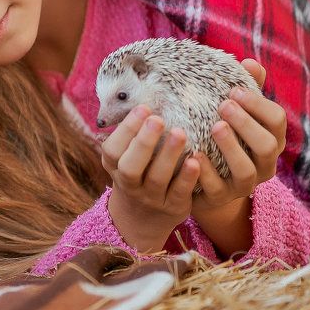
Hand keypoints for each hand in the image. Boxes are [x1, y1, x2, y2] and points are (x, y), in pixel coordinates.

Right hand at [102, 106, 199, 252]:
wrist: (141, 218)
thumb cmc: (137, 173)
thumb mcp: (125, 157)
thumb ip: (132, 133)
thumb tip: (145, 90)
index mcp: (114, 166)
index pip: (113, 149)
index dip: (126, 130)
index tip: (144, 107)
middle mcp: (129, 183)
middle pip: (131, 166)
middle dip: (143, 142)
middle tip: (159, 118)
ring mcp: (150, 198)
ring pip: (156, 178)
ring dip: (168, 155)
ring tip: (180, 132)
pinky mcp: (172, 208)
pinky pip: (179, 193)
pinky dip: (186, 177)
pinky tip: (196, 160)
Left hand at [190, 58, 287, 255]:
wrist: (201, 180)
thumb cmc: (220, 136)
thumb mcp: (234, 113)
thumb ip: (245, 89)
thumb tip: (249, 62)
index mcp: (270, 139)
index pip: (277, 121)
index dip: (259, 105)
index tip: (235, 90)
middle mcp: (263, 164)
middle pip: (266, 145)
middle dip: (246, 124)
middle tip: (223, 105)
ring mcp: (243, 184)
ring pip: (245, 170)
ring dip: (231, 147)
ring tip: (214, 127)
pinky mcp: (220, 198)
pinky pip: (216, 188)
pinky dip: (206, 172)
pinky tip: (194, 154)